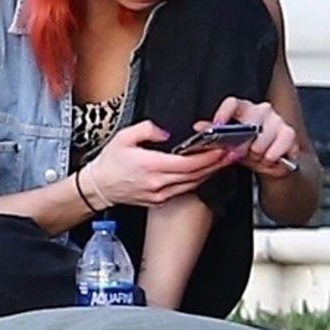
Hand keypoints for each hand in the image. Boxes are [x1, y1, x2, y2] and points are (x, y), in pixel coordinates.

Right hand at [86, 120, 226, 206]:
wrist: (97, 187)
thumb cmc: (109, 163)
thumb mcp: (124, 137)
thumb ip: (148, 129)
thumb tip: (166, 132)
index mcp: (151, 166)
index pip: (188, 164)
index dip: (208, 157)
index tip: (221, 149)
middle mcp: (158, 183)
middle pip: (196, 175)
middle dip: (216, 164)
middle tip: (232, 154)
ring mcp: (159, 194)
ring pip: (192, 184)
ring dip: (210, 172)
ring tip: (223, 161)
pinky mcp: (159, 200)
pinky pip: (184, 190)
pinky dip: (196, 180)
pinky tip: (204, 171)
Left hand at [210, 96, 300, 178]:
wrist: (270, 164)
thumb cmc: (248, 152)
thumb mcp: (228, 144)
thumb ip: (215, 135)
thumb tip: (199, 126)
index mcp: (244, 110)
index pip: (233, 103)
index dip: (224, 113)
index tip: (218, 125)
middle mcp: (262, 111)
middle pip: (252, 119)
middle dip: (243, 142)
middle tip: (239, 153)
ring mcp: (277, 120)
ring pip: (266, 133)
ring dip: (259, 150)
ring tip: (257, 157)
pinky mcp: (290, 132)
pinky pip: (282, 141)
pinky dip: (274, 153)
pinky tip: (269, 158)